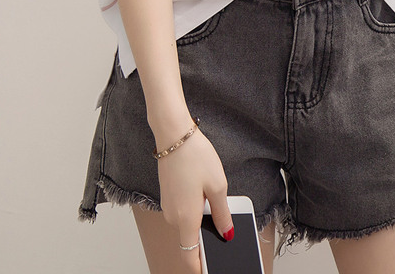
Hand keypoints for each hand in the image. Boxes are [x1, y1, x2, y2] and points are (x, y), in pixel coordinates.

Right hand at [157, 128, 233, 272]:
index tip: (213, 267)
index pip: (189, 256)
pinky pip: (182, 210)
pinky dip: (193, 208)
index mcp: (186, 218)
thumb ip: (223, 214)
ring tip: (214, 198)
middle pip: (189, 239)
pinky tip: (204, 191)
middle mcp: (173, 216)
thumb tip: (227, 233)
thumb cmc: (195, 156)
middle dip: (206, 237)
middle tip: (225, 226)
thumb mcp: (218, 185)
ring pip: (186, 223)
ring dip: (200, 219)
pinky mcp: (168, 196)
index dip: (201, 266)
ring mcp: (168, 206)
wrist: (174, 135)